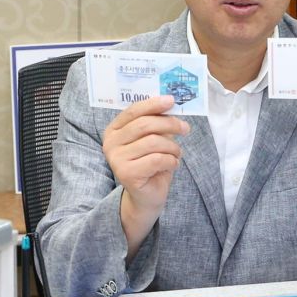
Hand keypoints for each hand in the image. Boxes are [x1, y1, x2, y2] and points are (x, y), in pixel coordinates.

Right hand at [103, 96, 189, 258]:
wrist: (146, 196)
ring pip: (154, 142)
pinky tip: (172, 165)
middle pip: (145, 125)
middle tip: (186, 129)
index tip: (171, 100)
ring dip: (173, 147)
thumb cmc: (151, 163)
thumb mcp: (154, 138)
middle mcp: (110, 143)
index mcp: (114, 130)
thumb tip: (170, 102)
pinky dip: (171, 160)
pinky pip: (157, 159)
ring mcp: (116, 159)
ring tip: (176, 153)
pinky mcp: (127, 174)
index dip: (153, 104)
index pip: (133, 111)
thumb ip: (156, 121)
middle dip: (170, 124)